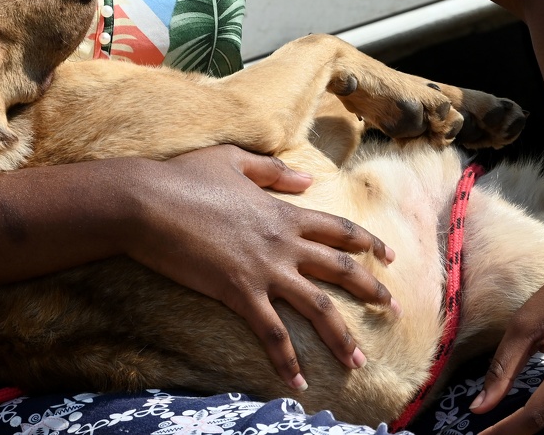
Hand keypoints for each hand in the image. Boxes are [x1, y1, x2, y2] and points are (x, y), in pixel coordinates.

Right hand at [121, 144, 397, 390]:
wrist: (148, 202)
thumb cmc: (183, 177)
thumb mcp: (233, 161)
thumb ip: (274, 172)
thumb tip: (308, 178)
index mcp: (283, 212)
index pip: (338, 229)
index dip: (368, 242)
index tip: (389, 257)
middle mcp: (283, 243)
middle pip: (341, 270)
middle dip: (372, 292)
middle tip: (395, 310)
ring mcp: (264, 269)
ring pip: (318, 308)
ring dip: (342, 337)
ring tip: (359, 361)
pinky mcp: (239, 292)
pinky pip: (272, 334)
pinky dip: (288, 361)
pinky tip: (298, 383)